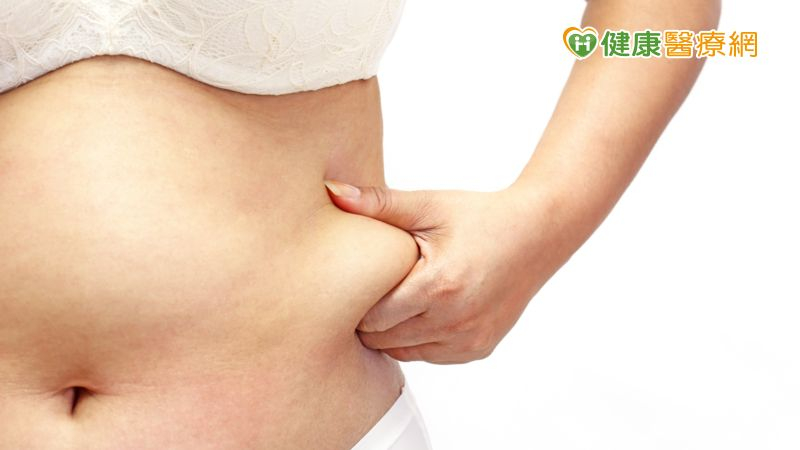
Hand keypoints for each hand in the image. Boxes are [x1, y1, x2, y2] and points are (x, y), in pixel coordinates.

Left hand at [323, 179, 574, 363]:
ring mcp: (469, 340)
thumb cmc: (481, 216)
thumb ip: (379, 203)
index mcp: (438, 287)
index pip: (372, 318)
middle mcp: (455, 322)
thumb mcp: (430, 205)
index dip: (356, 302)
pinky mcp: (479, 349)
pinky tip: (421, 310)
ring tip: (394, 298)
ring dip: (392, 332)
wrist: (538, 233)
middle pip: (383, 340)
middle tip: (367, 291)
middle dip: (369, 319)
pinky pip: (430, 355)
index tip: (352, 282)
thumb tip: (331, 191)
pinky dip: (418, 339)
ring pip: (404, 352)